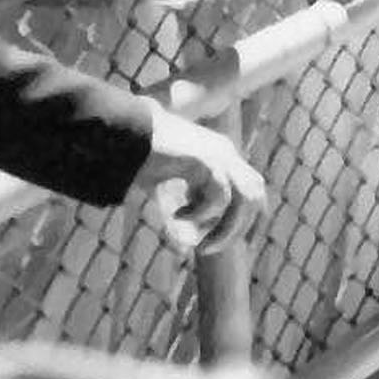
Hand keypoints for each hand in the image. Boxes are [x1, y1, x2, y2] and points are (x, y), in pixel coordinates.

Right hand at [137, 109, 265, 250]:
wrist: (123, 129)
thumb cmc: (141, 158)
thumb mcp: (167, 190)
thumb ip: (181, 214)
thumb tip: (184, 249)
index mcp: (222, 154)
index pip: (253, 187)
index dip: (247, 217)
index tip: (224, 240)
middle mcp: (225, 152)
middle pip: (254, 194)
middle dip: (237, 228)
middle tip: (207, 249)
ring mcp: (218, 153)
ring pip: (243, 198)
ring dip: (226, 229)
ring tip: (200, 246)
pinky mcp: (204, 158)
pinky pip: (219, 195)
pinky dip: (202, 214)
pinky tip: (176, 216)